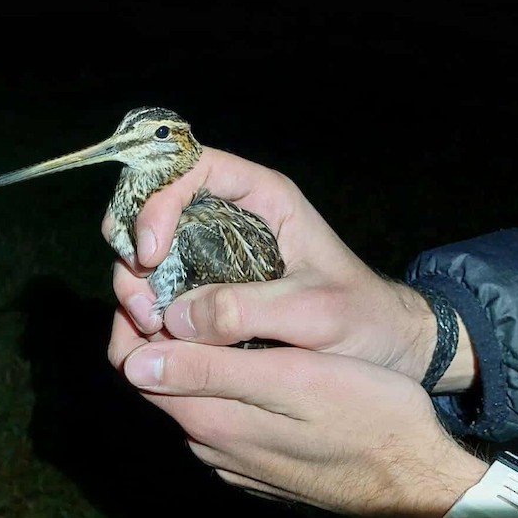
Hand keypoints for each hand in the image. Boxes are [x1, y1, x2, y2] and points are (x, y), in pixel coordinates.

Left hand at [107, 310, 487, 517]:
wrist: (420, 479)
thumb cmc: (371, 418)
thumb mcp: (294, 380)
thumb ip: (212, 372)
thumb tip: (137, 362)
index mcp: (210, 420)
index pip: (133, 364)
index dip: (133, 316)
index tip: (153, 275)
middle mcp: (209, 443)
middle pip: (157, 376)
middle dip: (160, 326)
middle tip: (185, 275)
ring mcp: (232, 455)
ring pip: (189, 392)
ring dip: (191, 350)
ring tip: (217, 302)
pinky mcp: (256, 458)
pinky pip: (220, 411)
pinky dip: (220, 376)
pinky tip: (249, 348)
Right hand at [108, 146, 467, 384]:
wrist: (385, 350)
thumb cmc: (363, 319)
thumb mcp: (316, 312)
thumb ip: (250, 309)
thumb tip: (176, 317)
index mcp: (262, 198)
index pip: (193, 167)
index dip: (160, 200)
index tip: (151, 252)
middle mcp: (228, 218)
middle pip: (153, 208)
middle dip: (133, 252)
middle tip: (140, 303)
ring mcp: (211, 255)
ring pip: (147, 252)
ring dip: (132, 287)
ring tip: (144, 327)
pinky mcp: (204, 292)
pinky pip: (157, 291)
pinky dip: (141, 312)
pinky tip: (147, 339)